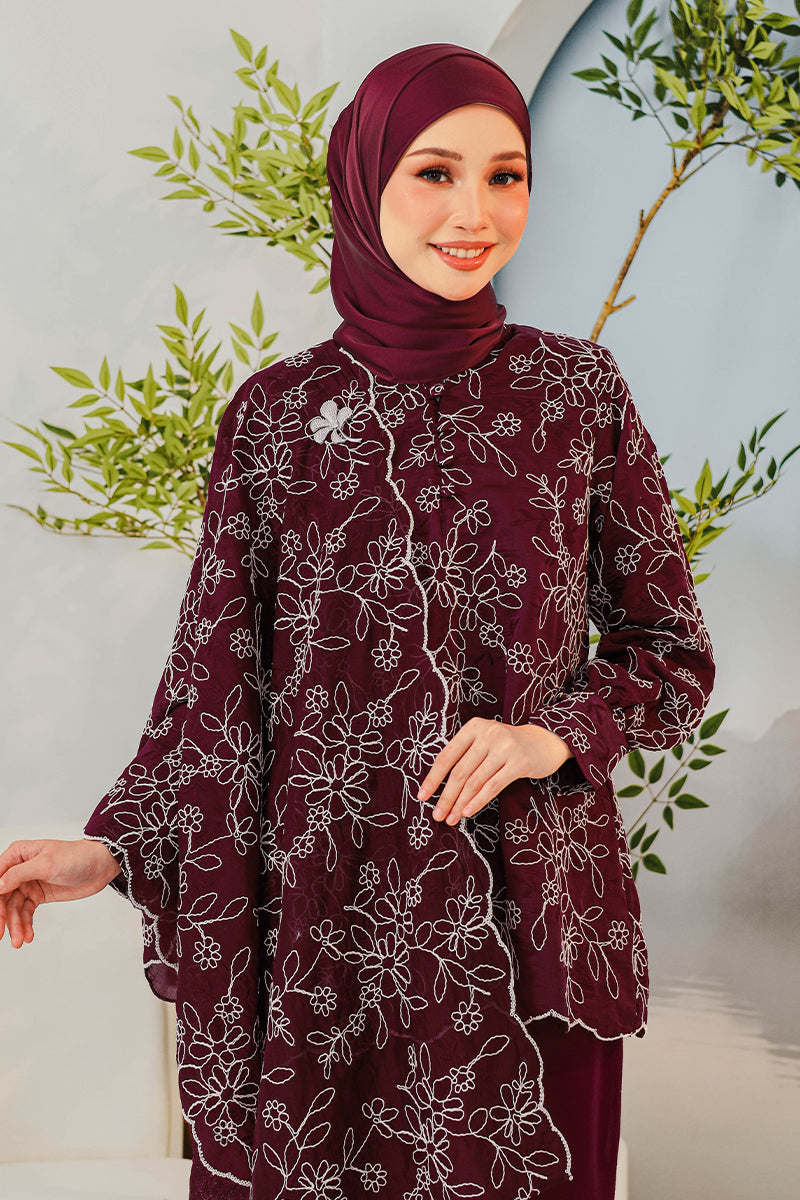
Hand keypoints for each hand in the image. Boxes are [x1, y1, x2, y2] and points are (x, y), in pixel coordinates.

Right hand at [0, 839, 121, 948]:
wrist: (100, 866)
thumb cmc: (77, 857)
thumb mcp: (46, 864)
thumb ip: (19, 874)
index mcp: (18, 854)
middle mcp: (20, 869)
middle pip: (3, 896)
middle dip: (3, 916)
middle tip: (2, 933)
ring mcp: (29, 883)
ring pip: (14, 908)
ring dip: (15, 925)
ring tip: (19, 940)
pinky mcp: (38, 895)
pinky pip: (26, 913)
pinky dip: (25, 925)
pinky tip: (28, 935)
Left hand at [416, 717, 573, 824]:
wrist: (544, 741)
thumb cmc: (507, 746)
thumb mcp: (484, 742)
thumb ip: (465, 756)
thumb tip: (439, 788)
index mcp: (474, 727)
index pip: (447, 755)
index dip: (433, 778)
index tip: (422, 797)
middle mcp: (488, 734)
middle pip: (460, 771)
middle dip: (446, 796)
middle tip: (437, 815)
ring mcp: (505, 747)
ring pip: (475, 781)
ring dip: (460, 803)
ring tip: (451, 818)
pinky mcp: (519, 762)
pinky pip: (493, 786)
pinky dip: (478, 801)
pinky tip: (467, 812)